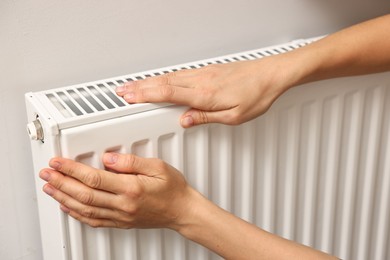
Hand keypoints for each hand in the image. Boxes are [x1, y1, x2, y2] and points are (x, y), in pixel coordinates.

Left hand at [39, 153, 193, 229]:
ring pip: (84, 209)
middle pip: (83, 194)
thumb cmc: (173, 189)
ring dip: (63, 197)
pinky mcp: (121, 223)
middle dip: (61, 182)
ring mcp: (120, 216)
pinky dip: (76, 214)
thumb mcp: (157, 167)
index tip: (58, 163)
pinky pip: (93, 221)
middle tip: (47, 174)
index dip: (71, 169)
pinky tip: (68, 206)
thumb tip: (108, 158)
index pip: (93, 178)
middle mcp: (123, 204)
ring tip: (50, 188)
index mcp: (131, 188)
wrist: (182, 211)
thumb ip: (131, 162)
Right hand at [116, 55, 302, 126]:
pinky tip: (161, 80)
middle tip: (121, 90)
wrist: (271, 75)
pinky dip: (165, 78)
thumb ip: (206, 118)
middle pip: (163, 83)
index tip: (128, 96)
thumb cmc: (256, 95)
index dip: (145, 95)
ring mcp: (203, 73)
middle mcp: (200, 81)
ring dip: (149, 81)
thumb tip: (184, 120)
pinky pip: (180, 74)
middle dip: (139, 87)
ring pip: (170, 77)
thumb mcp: (234, 117)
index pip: (167, 93)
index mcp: (204, 94)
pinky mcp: (208, 71)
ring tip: (134, 85)